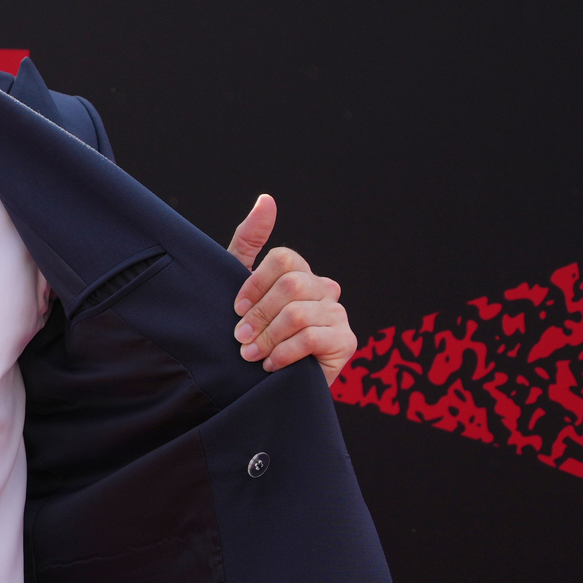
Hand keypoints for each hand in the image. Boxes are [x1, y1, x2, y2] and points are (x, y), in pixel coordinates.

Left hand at [225, 193, 357, 383]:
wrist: (256, 384)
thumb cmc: (248, 331)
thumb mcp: (238, 284)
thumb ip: (250, 241)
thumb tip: (267, 199)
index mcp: (299, 273)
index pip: (283, 259)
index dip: (255, 284)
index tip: (236, 309)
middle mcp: (323, 289)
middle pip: (292, 285)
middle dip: (260, 314)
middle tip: (240, 338)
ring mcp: (338, 314)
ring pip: (300, 313)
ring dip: (268, 337)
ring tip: (250, 354)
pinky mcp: (346, 342)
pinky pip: (314, 337)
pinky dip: (284, 353)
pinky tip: (270, 366)